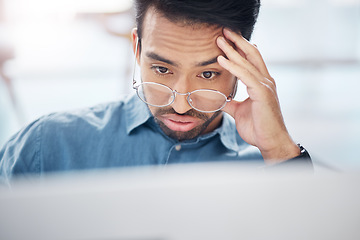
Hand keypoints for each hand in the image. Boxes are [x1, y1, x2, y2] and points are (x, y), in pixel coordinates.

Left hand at [216, 28, 299, 162]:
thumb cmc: (258, 128)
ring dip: (232, 50)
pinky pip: (246, 75)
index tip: (226, 40)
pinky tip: (222, 59)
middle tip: (223, 31)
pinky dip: (233, 66)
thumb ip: (231, 103)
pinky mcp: (262, 93)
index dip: (239, 48)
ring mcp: (265, 86)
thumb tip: (221, 99)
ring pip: (247, 62)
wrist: (269, 142)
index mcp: (261, 83)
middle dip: (237, 42)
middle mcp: (265, 81)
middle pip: (251, 54)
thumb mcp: (239, 112)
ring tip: (219, 40)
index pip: (251, 60)